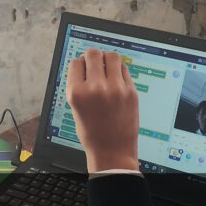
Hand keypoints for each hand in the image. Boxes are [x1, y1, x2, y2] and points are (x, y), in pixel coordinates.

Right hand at [65, 47, 139, 172]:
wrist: (112, 151)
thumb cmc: (92, 133)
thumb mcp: (76, 109)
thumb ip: (78, 86)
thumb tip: (84, 65)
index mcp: (77, 93)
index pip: (75, 63)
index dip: (79, 64)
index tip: (83, 68)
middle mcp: (95, 88)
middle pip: (92, 54)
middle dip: (92, 57)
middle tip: (95, 64)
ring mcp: (115, 88)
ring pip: (111, 56)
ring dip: (107, 58)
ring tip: (107, 66)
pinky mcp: (130, 91)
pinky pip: (124, 69)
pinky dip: (119, 70)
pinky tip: (117, 78)